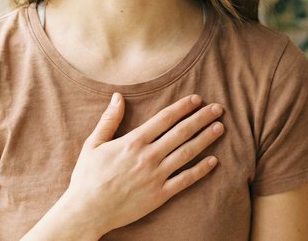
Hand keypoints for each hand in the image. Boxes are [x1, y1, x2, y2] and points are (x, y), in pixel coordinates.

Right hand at [59, 92, 225, 234]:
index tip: (197, 99)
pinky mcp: (160, 195)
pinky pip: (185, 180)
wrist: (87, 211)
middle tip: (218, 108)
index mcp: (133, 142)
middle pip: (181, 132)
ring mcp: (156, 176)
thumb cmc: (87, 177)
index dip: (183, 107)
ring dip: (205, 139)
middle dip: (201, 118)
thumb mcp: (93, 144)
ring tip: (220, 127)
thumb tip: (117, 96)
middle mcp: (148, 156)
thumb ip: (109, 120)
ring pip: (187, 153)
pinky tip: (214, 161)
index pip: (164, 119)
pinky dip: (201, 170)